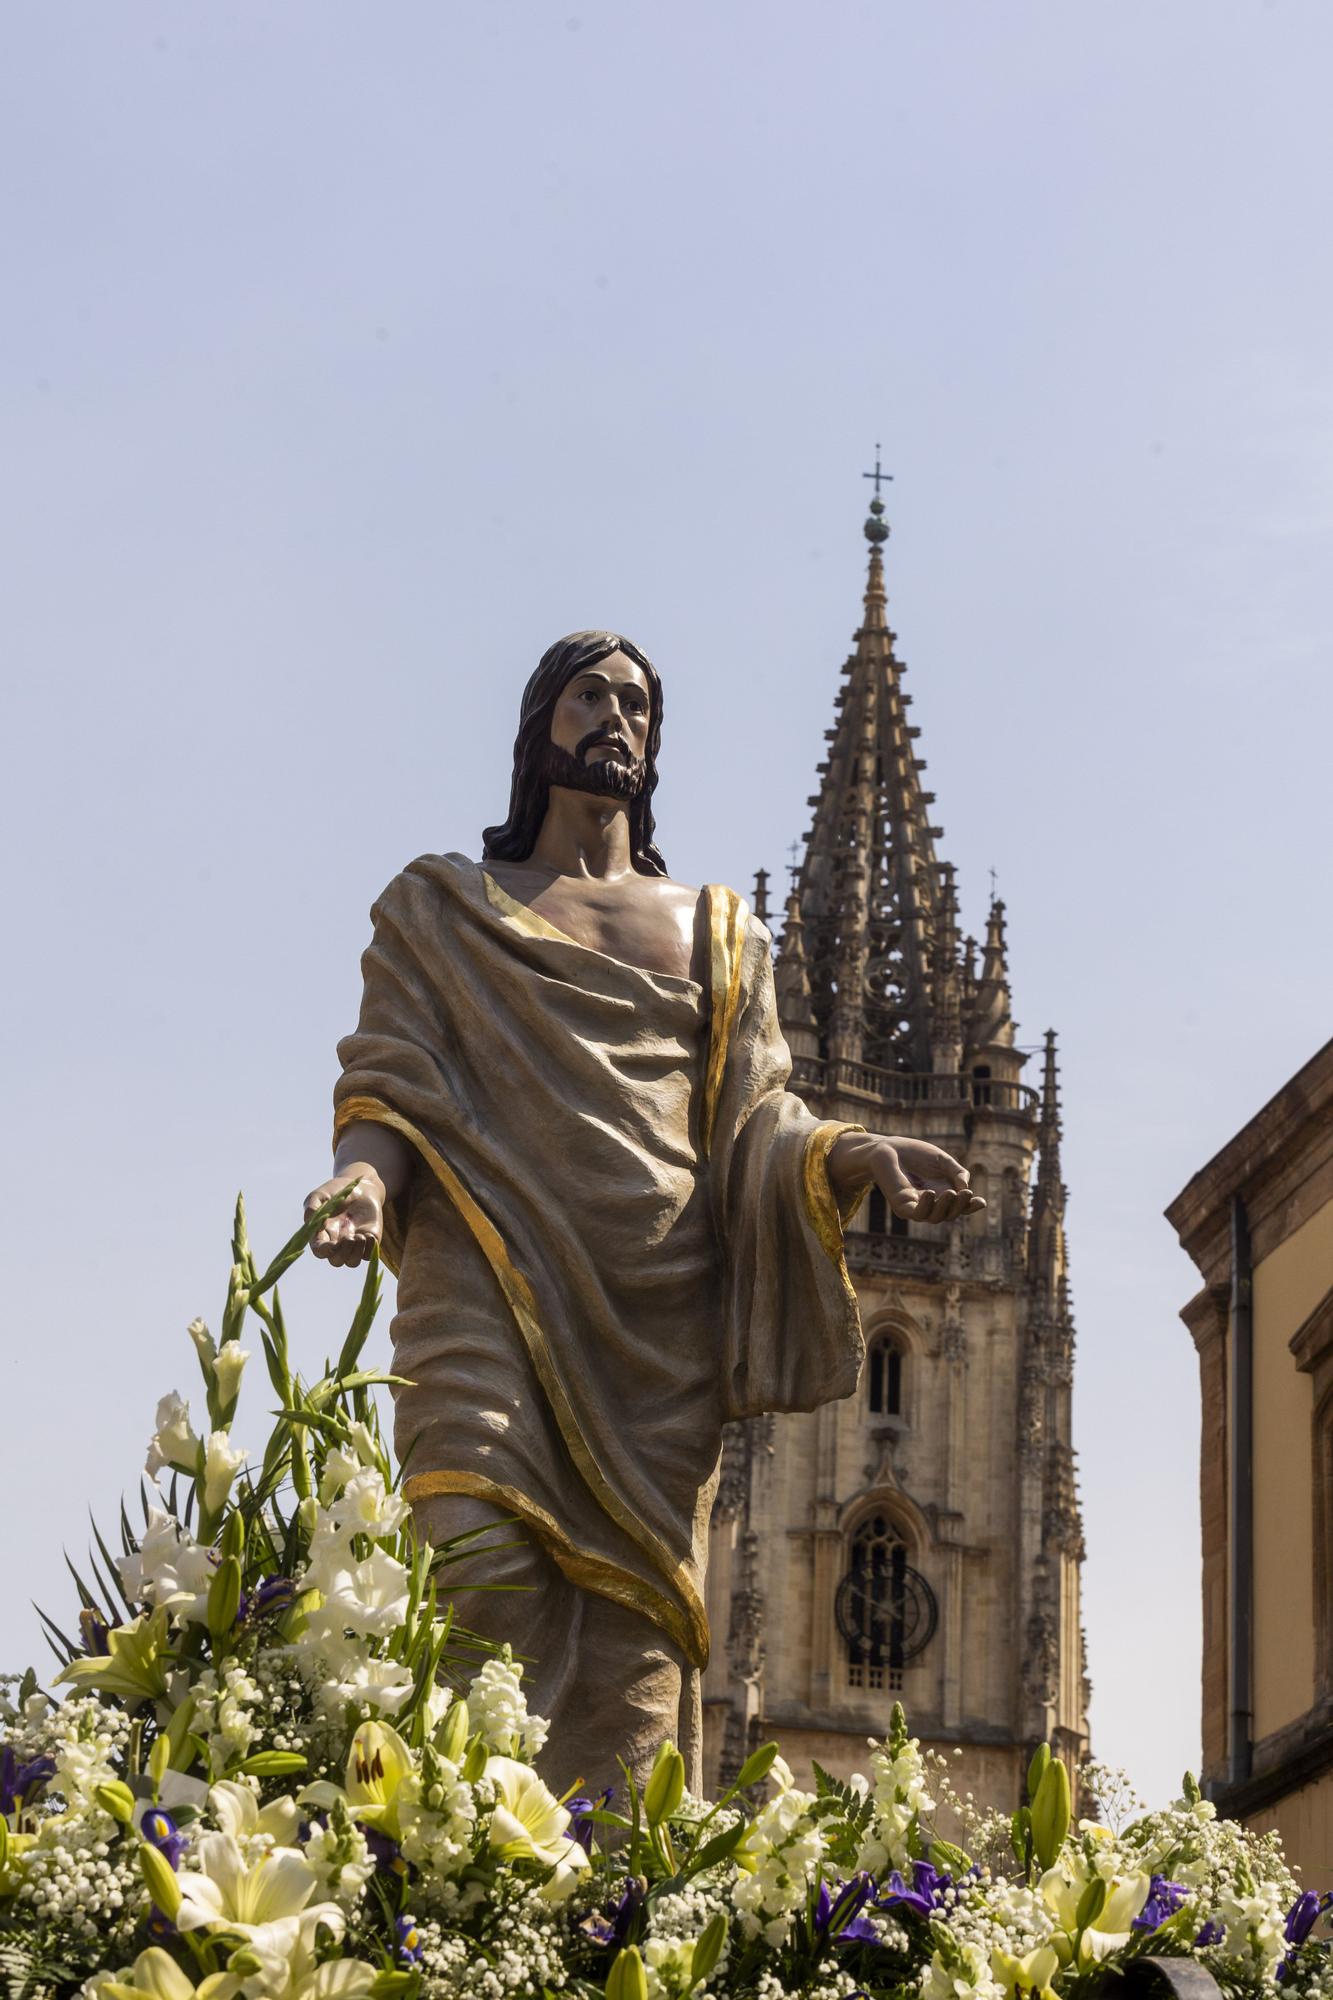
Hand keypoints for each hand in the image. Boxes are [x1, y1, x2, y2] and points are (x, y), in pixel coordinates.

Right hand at [304, 1167, 384, 1266]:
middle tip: (350, 1236)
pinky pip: (369, 1255)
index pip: (320, 1252)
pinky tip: (369, 1235)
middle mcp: (337, 1243)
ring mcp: (353, 1244)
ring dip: (356, 1253)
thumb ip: (312, 1207)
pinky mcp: (368, 1241)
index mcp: (322, 1235)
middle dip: (343, 1253)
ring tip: (360, 1236)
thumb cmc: (336, 1191)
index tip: (332, 1244)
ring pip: (352, 1263)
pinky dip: (370, 1248)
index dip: (325, 1252)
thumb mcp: (320, 1195)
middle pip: (337, 1261)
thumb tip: (316, 1224)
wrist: (361, 1185)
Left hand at [827, 1132, 986, 1224]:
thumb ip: (957, 1172)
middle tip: (966, 1193)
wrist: (889, 1148)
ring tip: (951, 1192)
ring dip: (946, 1207)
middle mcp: (931, 1204)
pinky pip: (916, 1214)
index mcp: (943, 1194)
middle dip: (960, 1206)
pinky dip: (926, 1207)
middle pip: (950, 1214)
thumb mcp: (942, 1160)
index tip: (981, 1202)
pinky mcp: (902, 1206)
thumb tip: (966, 1188)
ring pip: (935, 1217)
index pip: (959, 1206)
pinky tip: (931, 1193)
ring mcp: (917, 1207)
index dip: (971, 1206)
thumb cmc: (915, 1154)